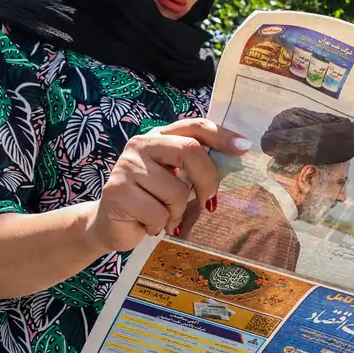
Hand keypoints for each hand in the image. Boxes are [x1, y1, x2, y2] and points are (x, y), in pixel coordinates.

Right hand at [88, 118, 250, 251]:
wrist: (109, 225)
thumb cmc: (150, 202)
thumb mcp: (175, 180)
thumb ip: (196, 168)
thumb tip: (237, 160)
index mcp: (159, 136)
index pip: (195, 127)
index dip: (222, 136)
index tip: (243, 148)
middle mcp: (141, 144)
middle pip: (190, 151)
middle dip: (208, 180)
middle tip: (210, 203)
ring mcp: (127, 166)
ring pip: (177, 191)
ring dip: (176, 213)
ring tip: (162, 217)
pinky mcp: (117, 191)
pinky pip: (159, 213)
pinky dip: (160, 225)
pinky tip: (146, 224)